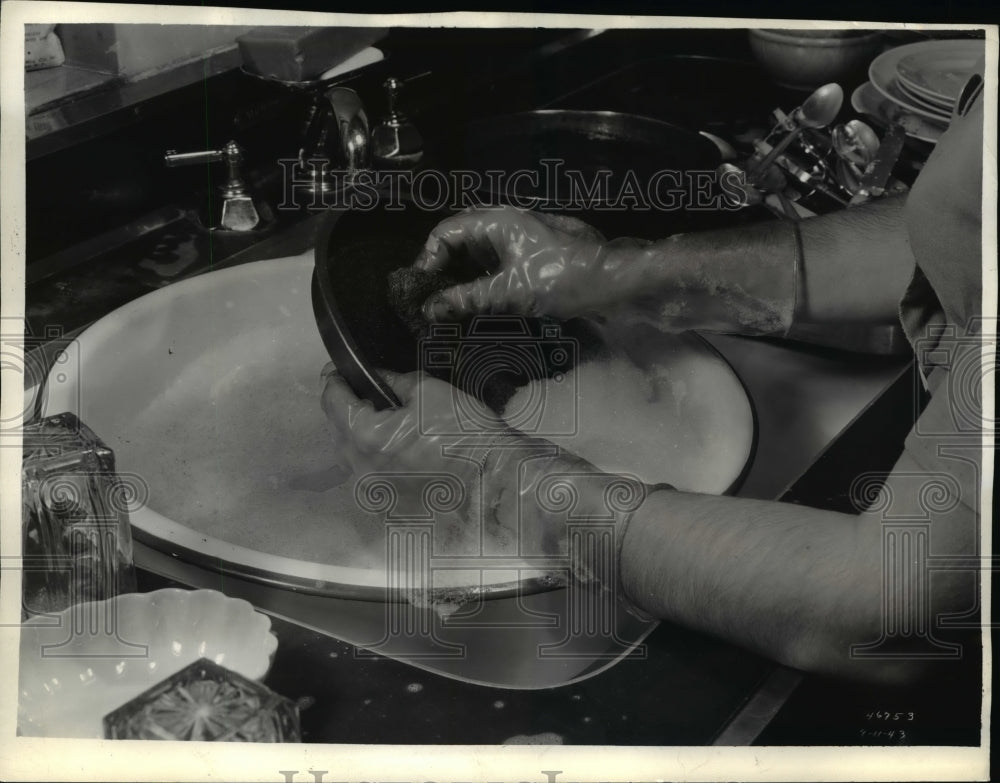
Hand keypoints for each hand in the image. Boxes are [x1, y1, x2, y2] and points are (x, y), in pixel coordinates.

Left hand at [320, 363, 505, 478]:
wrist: (491, 479)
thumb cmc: (463, 434)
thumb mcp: (428, 391)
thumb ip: (393, 381)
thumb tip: (375, 376)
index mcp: (366, 436)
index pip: (332, 402)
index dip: (333, 381)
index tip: (337, 372)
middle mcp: (360, 468)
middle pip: (337, 430)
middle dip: (345, 408)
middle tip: (361, 393)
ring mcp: (373, 491)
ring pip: (350, 456)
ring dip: (356, 435)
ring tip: (379, 421)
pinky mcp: (386, 505)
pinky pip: (367, 475)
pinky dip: (372, 459)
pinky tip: (393, 450)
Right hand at [415, 206, 635, 321]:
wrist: (613, 281)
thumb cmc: (561, 279)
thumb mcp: (509, 292)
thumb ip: (465, 299)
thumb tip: (428, 310)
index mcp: (496, 220)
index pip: (445, 232)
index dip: (427, 259)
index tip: (421, 291)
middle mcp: (504, 222)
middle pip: (458, 241)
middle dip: (442, 270)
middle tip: (432, 302)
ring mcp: (519, 237)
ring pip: (477, 254)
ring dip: (462, 278)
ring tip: (451, 307)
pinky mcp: (530, 253)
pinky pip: (495, 263)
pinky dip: (481, 282)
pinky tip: (479, 304)